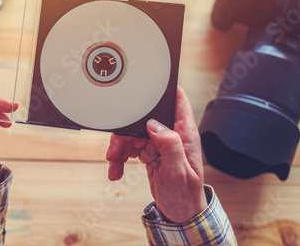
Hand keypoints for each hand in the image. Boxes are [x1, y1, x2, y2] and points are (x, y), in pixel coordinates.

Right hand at [106, 86, 206, 222]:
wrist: (180, 214)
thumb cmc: (186, 195)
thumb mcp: (178, 172)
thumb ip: (170, 145)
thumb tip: (154, 124)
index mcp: (184, 133)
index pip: (177, 101)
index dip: (163, 89)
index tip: (144, 85)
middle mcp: (172, 134)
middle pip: (144, 119)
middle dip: (125, 133)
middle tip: (115, 150)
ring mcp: (160, 143)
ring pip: (133, 134)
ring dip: (120, 148)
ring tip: (113, 165)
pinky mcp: (151, 152)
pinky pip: (131, 148)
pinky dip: (121, 158)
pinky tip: (116, 169)